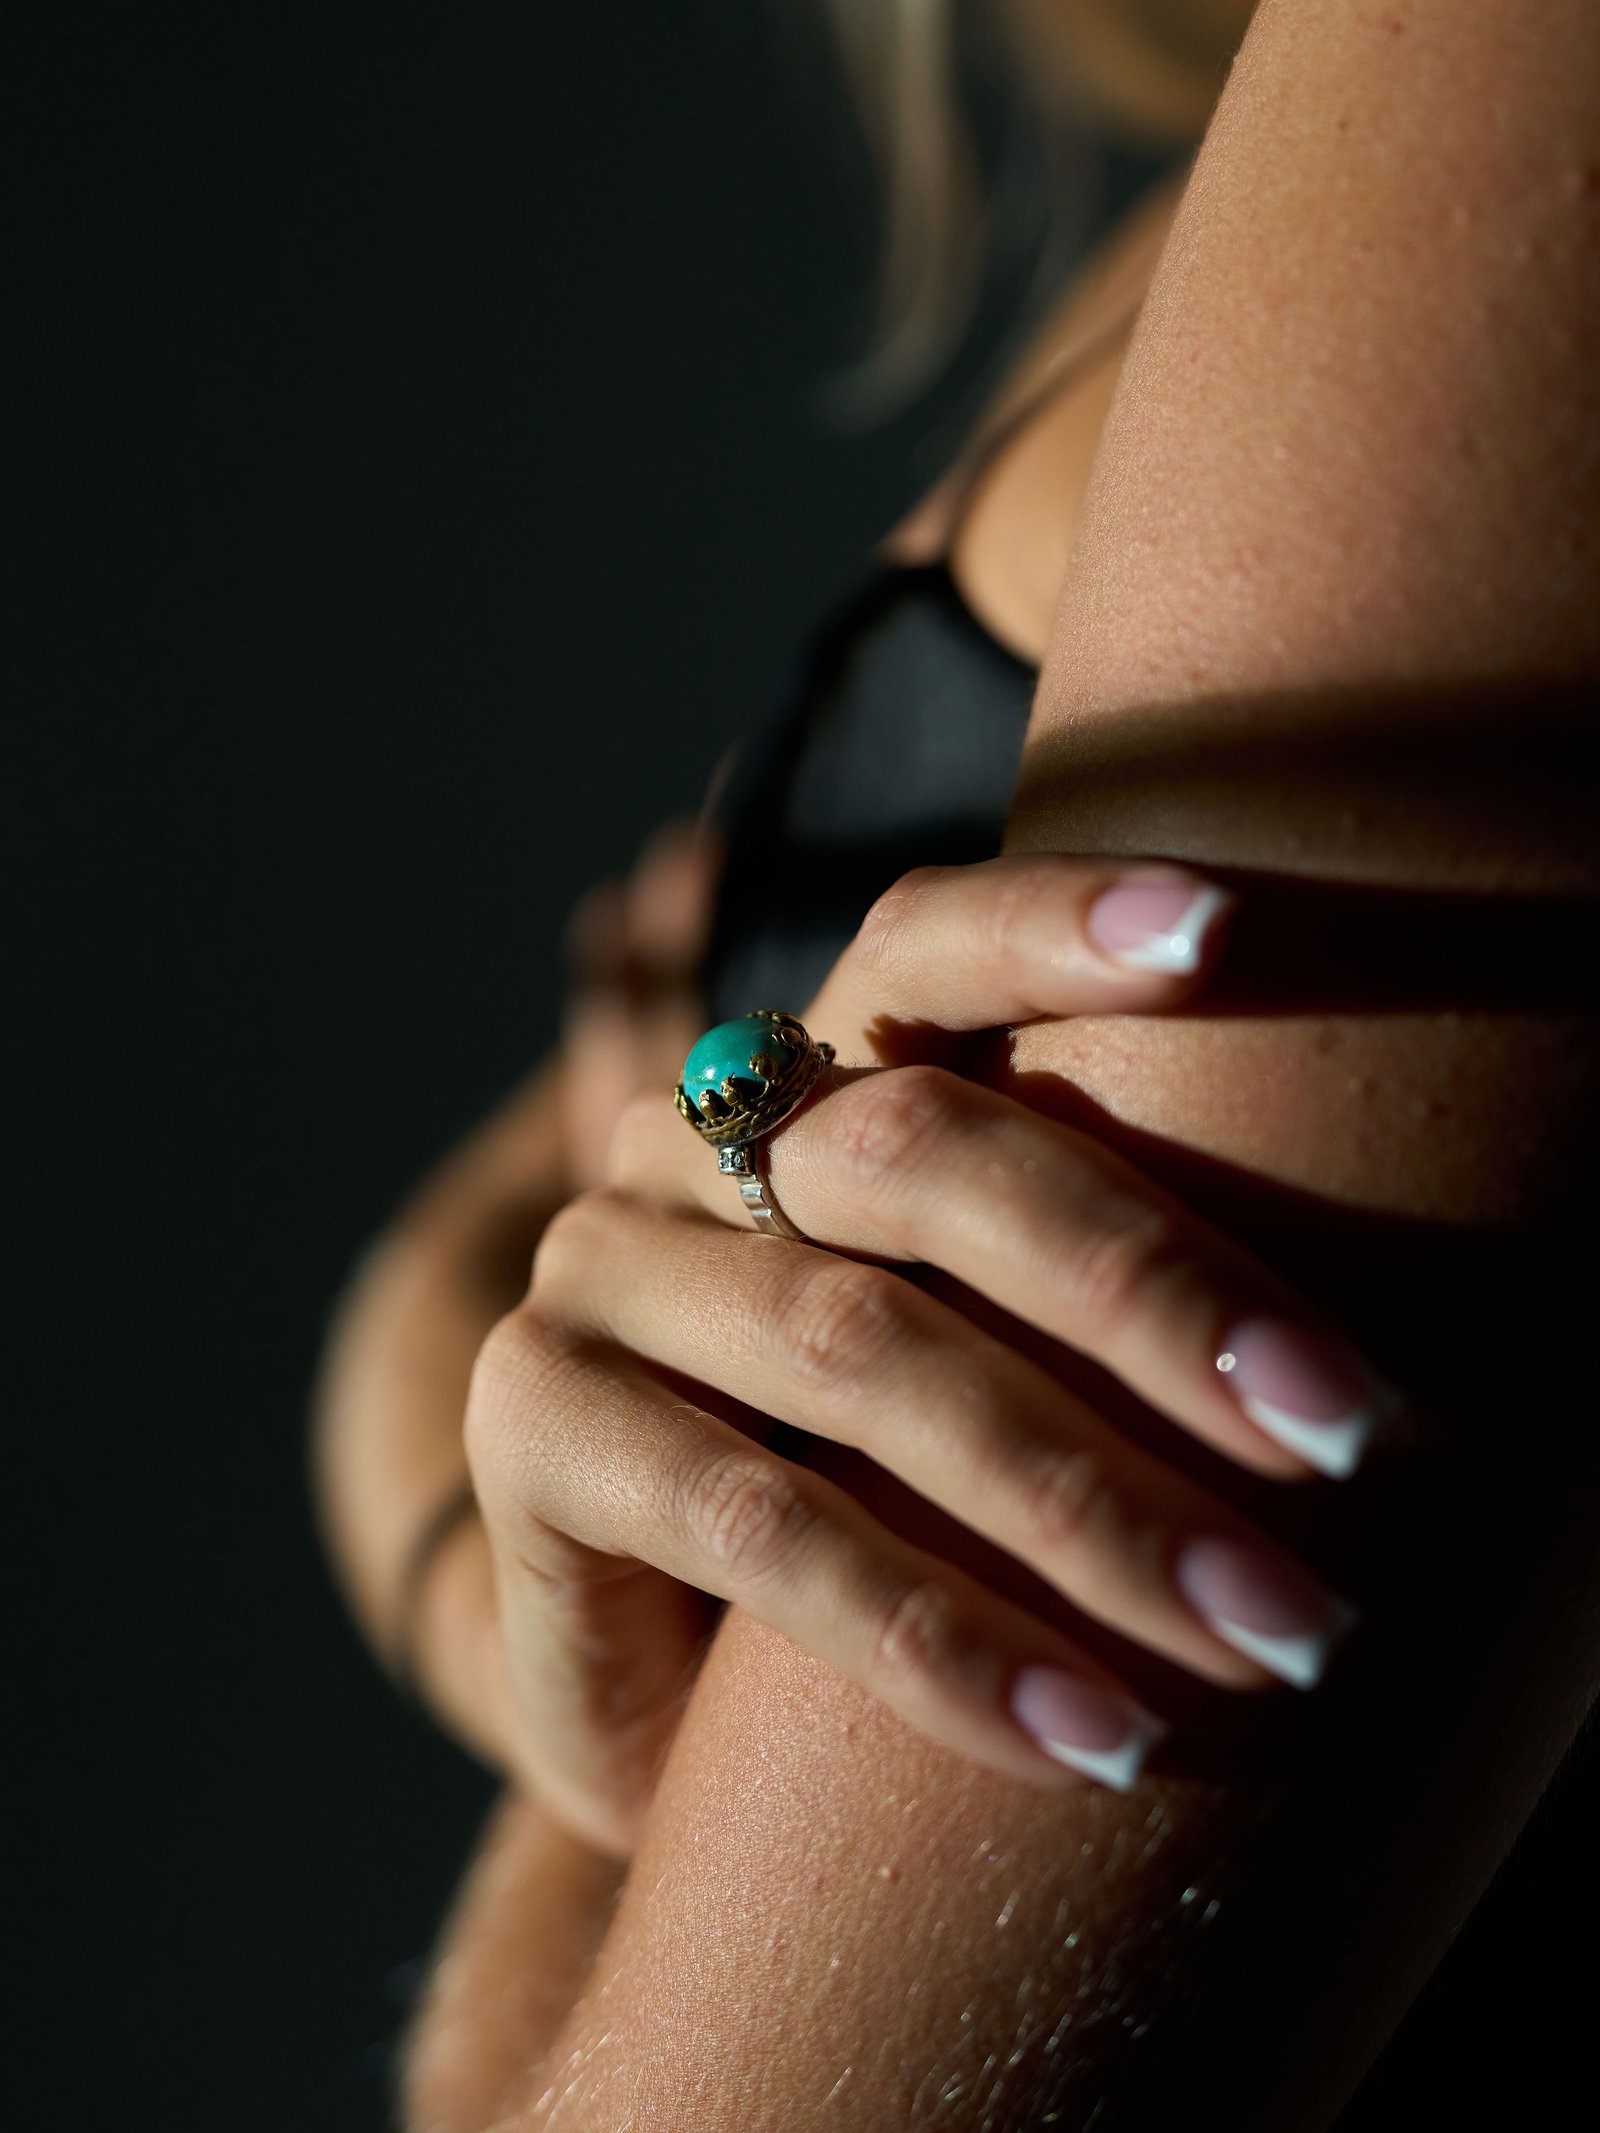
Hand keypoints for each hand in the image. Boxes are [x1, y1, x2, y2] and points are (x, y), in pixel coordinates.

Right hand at [466, 858, 1402, 1856]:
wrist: (653, 1677)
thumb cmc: (868, 1494)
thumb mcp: (973, 1359)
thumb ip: (1070, 1285)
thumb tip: (1332, 1351)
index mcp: (808, 1087)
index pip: (920, 950)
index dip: (1056, 924)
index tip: (1222, 931)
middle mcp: (686, 1149)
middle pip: (922, 1154)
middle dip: (1147, 1287)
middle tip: (1339, 1427)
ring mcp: (595, 1277)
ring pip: (863, 1349)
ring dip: (1087, 1501)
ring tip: (1264, 1623)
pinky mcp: (530, 1430)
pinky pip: (760, 1530)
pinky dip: (944, 1639)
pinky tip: (1091, 1736)